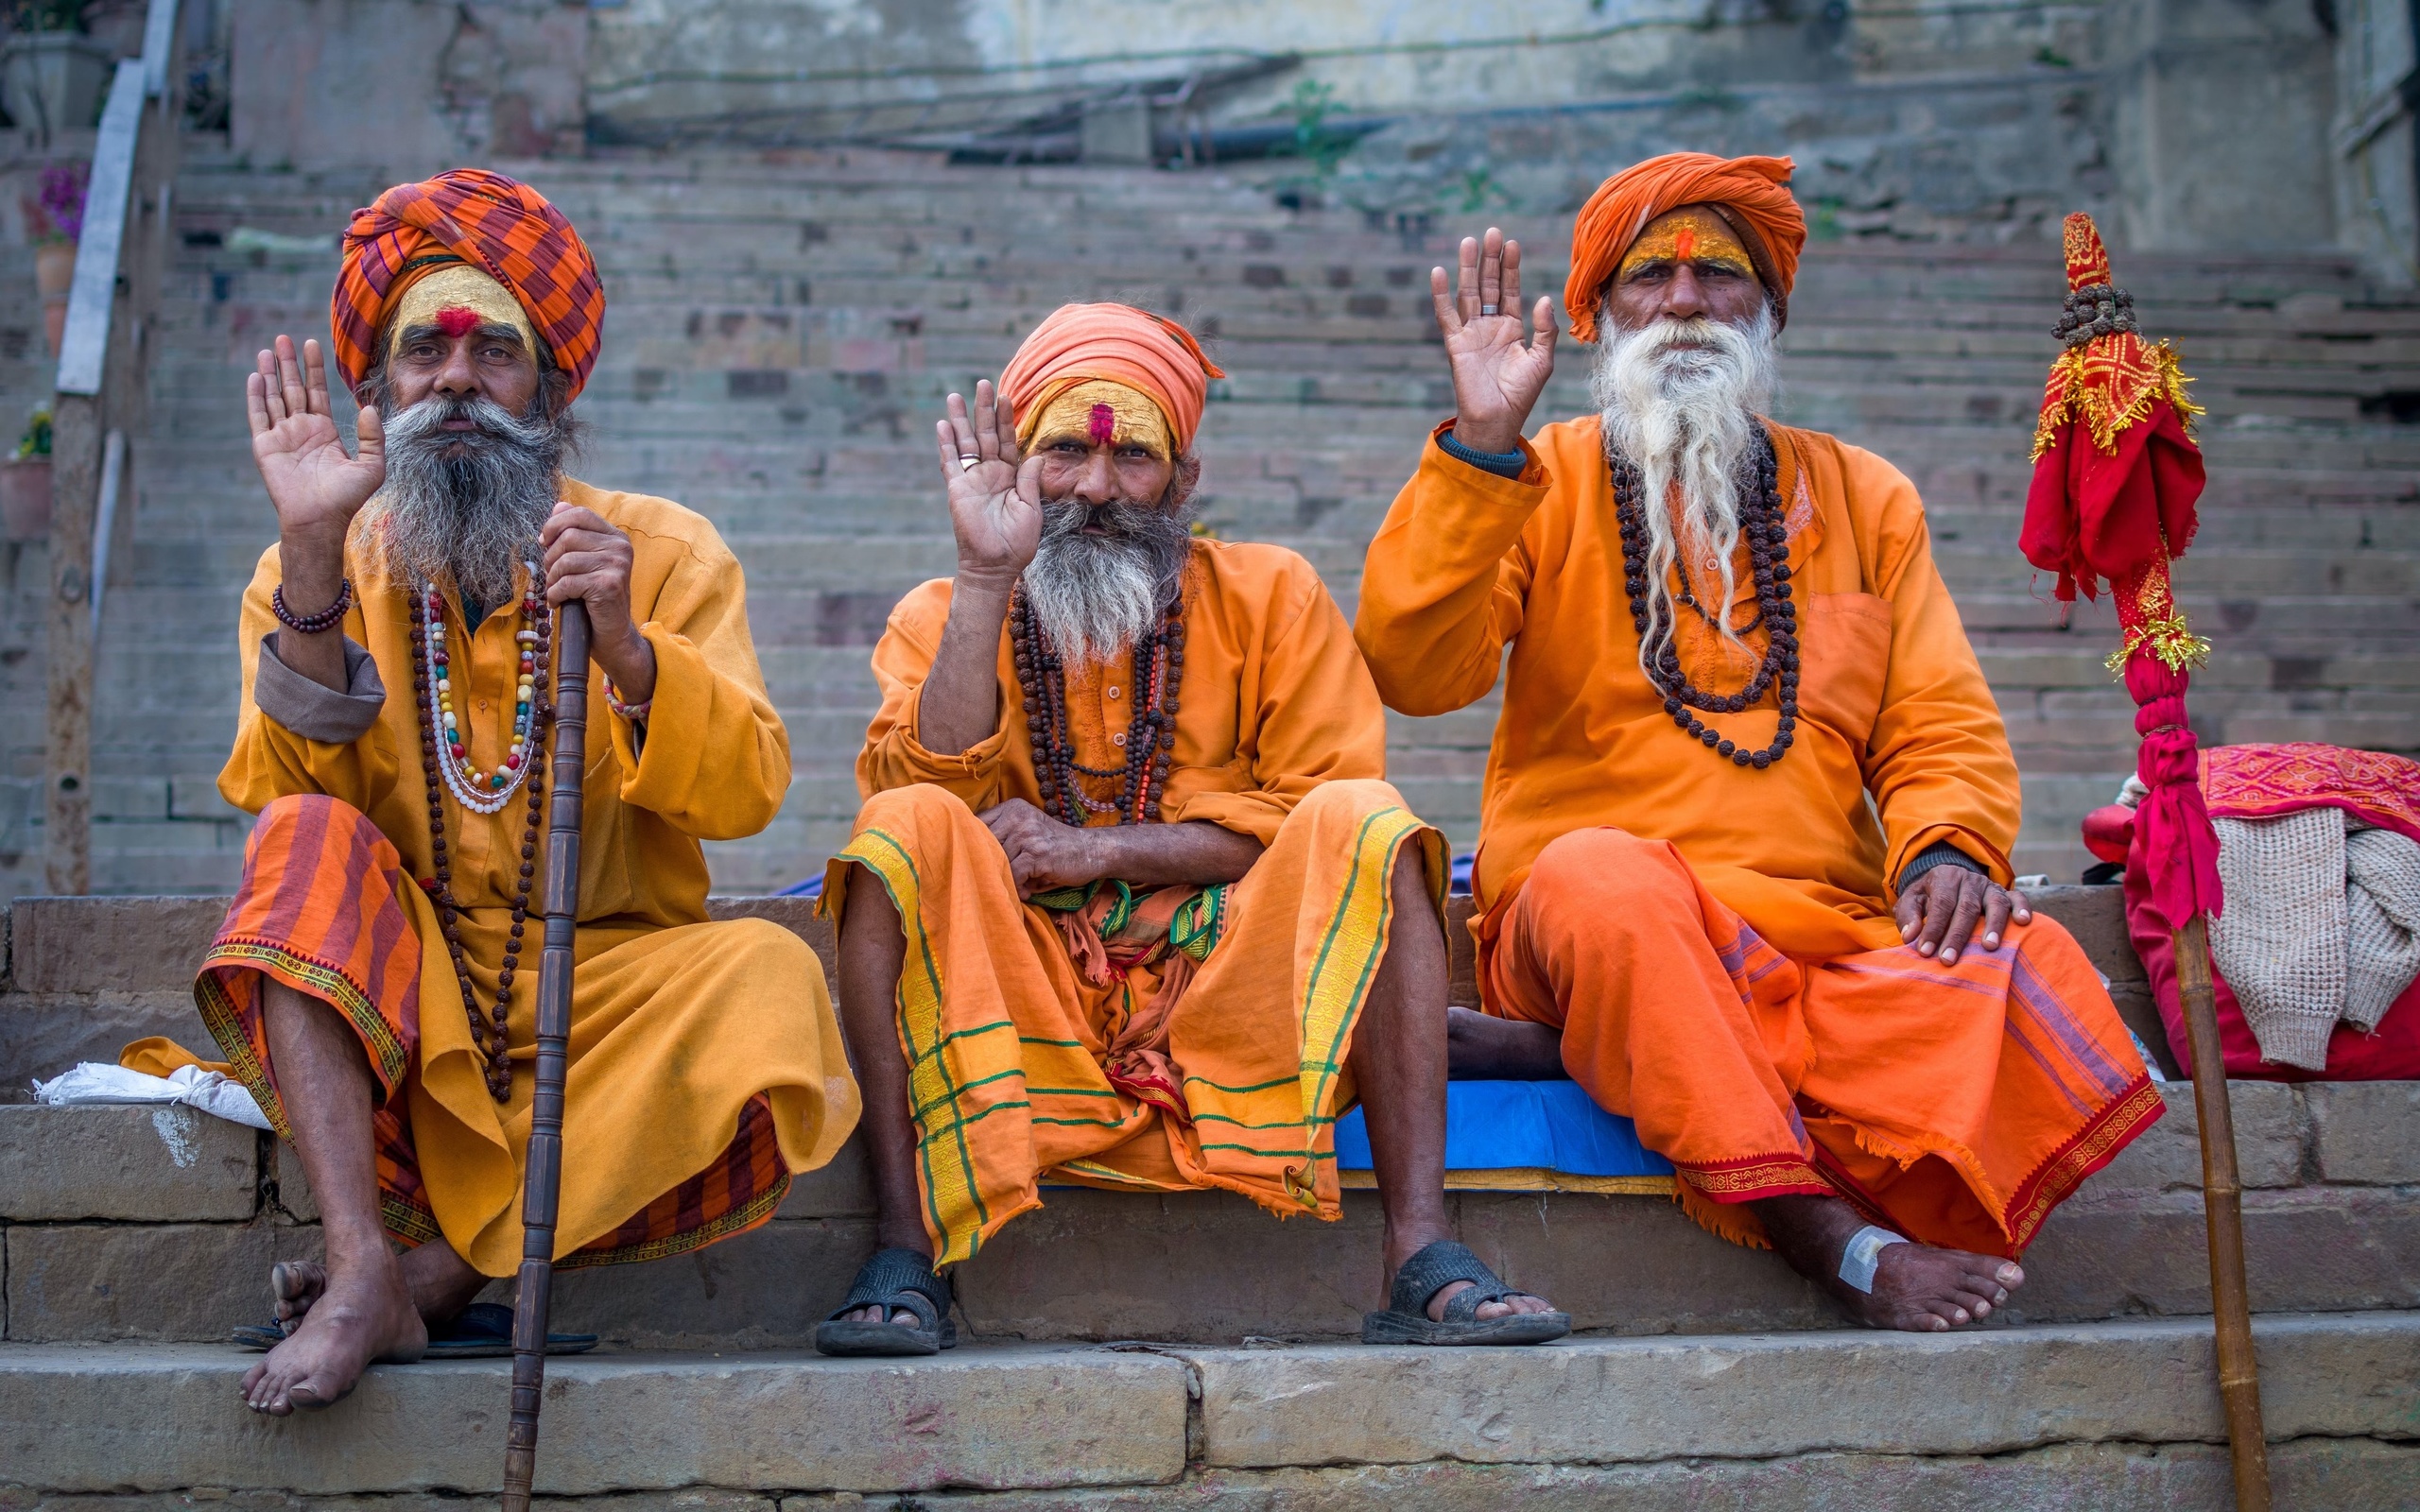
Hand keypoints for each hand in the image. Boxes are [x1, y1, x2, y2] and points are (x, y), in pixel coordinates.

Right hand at [249, 335, 384, 551]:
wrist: (320, 519)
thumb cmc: (346, 498)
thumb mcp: (371, 466)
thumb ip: (372, 437)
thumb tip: (369, 408)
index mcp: (324, 430)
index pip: (317, 391)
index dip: (314, 368)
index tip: (312, 343)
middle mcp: (301, 429)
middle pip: (292, 388)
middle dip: (289, 363)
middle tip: (284, 338)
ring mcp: (281, 436)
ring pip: (274, 397)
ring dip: (270, 373)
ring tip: (268, 350)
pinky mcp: (265, 446)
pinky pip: (259, 416)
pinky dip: (256, 396)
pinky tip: (256, 376)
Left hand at [541, 503, 655, 705]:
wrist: (613, 636)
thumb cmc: (594, 599)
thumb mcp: (584, 562)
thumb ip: (574, 534)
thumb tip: (558, 505)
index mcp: (616, 537)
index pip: (579, 514)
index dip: (554, 525)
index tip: (544, 542)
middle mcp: (621, 548)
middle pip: (568, 536)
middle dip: (550, 557)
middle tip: (552, 575)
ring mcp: (617, 566)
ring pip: (564, 560)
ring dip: (552, 579)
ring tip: (556, 591)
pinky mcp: (608, 585)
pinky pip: (567, 582)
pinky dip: (555, 595)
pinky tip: (559, 603)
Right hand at [937, 379, 1043, 589]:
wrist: (995, 565)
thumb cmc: (1016, 543)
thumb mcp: (1030, 509)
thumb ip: (1030, 481)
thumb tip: (1035, 455)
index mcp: (1011, 477)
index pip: (1007, 441)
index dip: (1005, 420)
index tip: (1006, 396)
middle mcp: (990, 474)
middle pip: (986, 434)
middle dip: (984, 409)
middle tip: (983, 383)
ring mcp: (972, 480)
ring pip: (965, 443)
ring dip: (961, 419)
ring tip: (955, 395)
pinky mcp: (957, 489)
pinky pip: (950, 462)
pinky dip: (946, 444)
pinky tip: (943, 425)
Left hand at [980, 799, 1104, 895]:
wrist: (1091, 851)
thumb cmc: (1054, 846)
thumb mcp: (1028, 831)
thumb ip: (1003, 836)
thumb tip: (969, 854)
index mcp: (1013, 808)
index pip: (976, 824)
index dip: (974, 846)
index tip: (978, 861)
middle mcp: (1018, 816)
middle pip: (983, 845)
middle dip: (988, 866)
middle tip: (999, 879)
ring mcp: (1028, 834)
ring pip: (998, 862)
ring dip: (1006, 879)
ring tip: (1022, 884)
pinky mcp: (1037, 853)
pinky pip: (1013, 874)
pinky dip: (1019, 887)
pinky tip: (1028, 890)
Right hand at [1430, 228, 1557, 454]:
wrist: (1498, 420)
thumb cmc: (1521, 394)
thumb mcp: (1542, 360)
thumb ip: (1544, 329)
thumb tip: (1542, 299)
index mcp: (1511, 328)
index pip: (1510, 290)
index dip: (1511, 268)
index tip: (1512, 244)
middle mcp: (1490, 326)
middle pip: (1488, 285)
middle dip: (1490, 260)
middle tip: (1492, 232)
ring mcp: (1471, 333)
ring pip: (1468, 293)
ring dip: (1469, 268)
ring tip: (1470, 242)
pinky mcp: (1456, 344)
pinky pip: (1446, 315)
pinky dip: (1440, 294)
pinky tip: (1439, 272)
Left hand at [1895, 865, 2030, 967]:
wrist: (1949, 879)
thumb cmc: (1928, 896)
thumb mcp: (1912, 900)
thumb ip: (1908, 916)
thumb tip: (1910, 936)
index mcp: (1944, 877)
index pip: (1940, 905)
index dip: (1933, 929)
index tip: (1925, 952)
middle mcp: (1969, 880)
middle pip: (1966, 908)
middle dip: (1957, 936)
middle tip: (1948, 960)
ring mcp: (1990, 886)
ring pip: (1994, 903)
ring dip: (1993, 926)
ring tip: (1989, 948)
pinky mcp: (2006, 893)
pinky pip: (2018, 897)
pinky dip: (2022, 908)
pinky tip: (2023, 922)